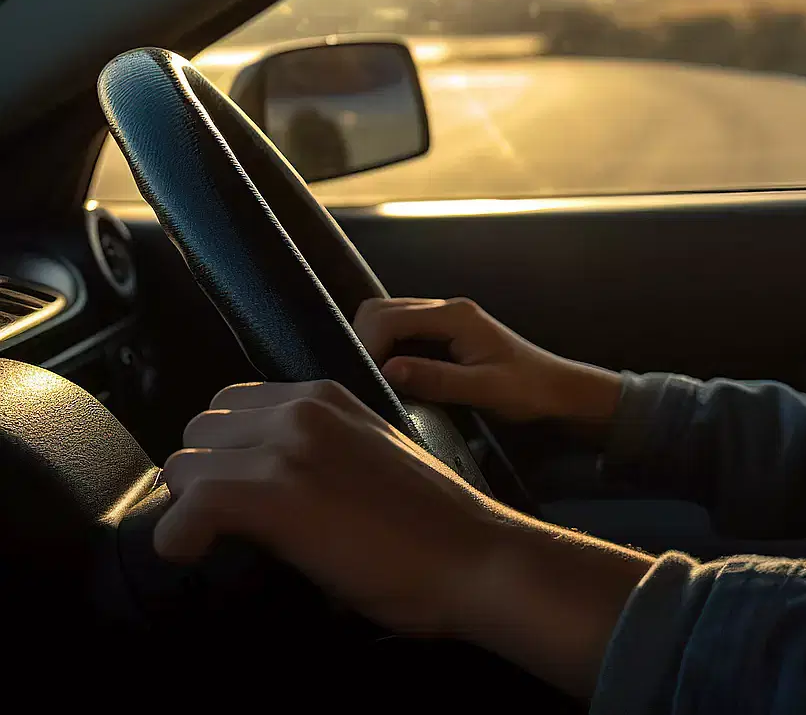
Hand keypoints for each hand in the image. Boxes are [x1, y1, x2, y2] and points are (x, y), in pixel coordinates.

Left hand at [160, 379, 654, 695]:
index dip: (230, 452)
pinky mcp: (273, 496)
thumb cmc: (436, 525)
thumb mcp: (374, 456)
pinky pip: (187, 510)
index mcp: (328, 396)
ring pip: (183, 467)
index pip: (233, 404)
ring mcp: (288, 450)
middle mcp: (303, 410)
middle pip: (200, 430)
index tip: (243, 489)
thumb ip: (322, 447)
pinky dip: (179, 540)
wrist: (477, 558)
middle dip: (207, 475)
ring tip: (223, 540)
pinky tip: (197, 554)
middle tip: (233, 520)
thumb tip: (266, 475)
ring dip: (195, 507)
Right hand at [353, 297, 621, 424]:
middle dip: (362, 340)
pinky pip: (402, 333)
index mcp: (455, 316)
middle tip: (362, 380)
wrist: (560, 391)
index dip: (366, 346)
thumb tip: (388, 369)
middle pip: (381, 311)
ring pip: (388, 319)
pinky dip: (387, 349)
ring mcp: (446, 321)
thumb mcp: (485, 390)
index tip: (364, 380)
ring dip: (373, 345)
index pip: (388, 317)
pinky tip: (390, 377)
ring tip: (372, 381)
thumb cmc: (529, 390)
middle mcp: (447, 310)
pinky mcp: (445, 335)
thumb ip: (437, 379)